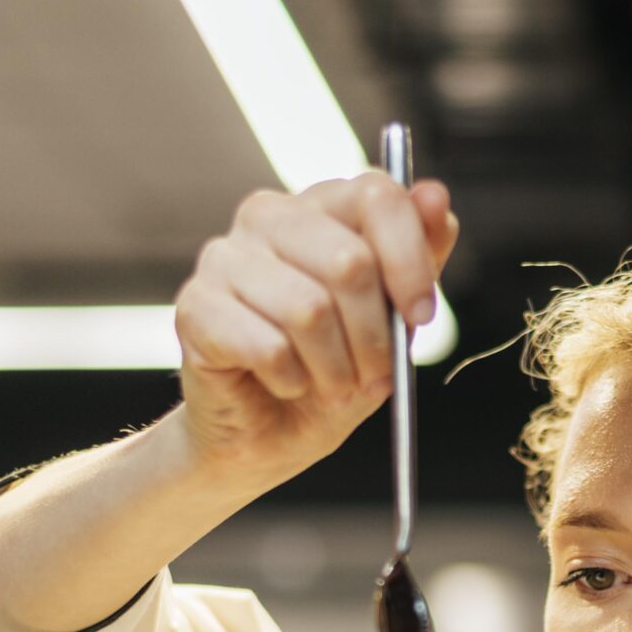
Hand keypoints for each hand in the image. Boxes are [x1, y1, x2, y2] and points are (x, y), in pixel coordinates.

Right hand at [168, 174, 459, 489]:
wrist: (267, 436)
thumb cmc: (331, 371)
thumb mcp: (393, 319)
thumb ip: (418, 257)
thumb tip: (435, 197)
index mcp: (321, 206)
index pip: (375, 195)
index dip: (409, 261)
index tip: (420, 316)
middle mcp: (268, 217)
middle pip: (348, 261)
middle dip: (374, 336)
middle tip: (375, 375)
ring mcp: (224, 257)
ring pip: (309, 310)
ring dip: (335, 368)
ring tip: (332, 386)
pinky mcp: (196, 307)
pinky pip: (268, 347)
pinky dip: (292, 380)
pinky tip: (286, 385)